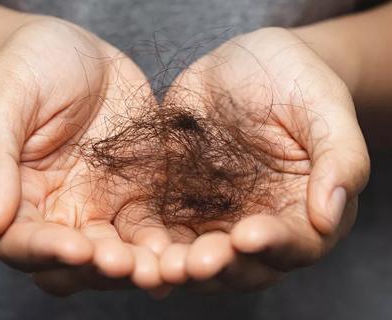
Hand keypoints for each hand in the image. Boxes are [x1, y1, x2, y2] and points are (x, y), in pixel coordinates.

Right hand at [0, 17, 170, 293]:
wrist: (78, 53)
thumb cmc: (29, 68)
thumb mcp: (1, 100)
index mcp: (13, 197)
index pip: (21, 242)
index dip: (47, 251)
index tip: (78, 249)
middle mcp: (55, 213)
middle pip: (72, 263)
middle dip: (99, 269)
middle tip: (127, 266)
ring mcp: (97, 207)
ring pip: (115, 254)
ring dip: (137, 266)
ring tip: (162, 267)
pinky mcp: (133, 196)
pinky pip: (148, 229)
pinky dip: (163, 244)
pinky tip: (180, 249)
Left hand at [158, 27, 369, 290]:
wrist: (247, 65)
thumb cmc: (296, 82)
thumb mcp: (325, 110)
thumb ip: (340, 160)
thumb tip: (330, 215)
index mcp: (303, 211)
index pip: (295, 243)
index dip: (274, 245)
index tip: (249, 235)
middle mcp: (258, 223)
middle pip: (242, 263)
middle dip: (219, 265)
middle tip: (196, 263)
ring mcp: (215, 215)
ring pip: (197, 254)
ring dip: (178, 264)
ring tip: (161, 264)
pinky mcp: (178, 200)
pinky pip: (162, 227)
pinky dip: (147, 240)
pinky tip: (131, 245)